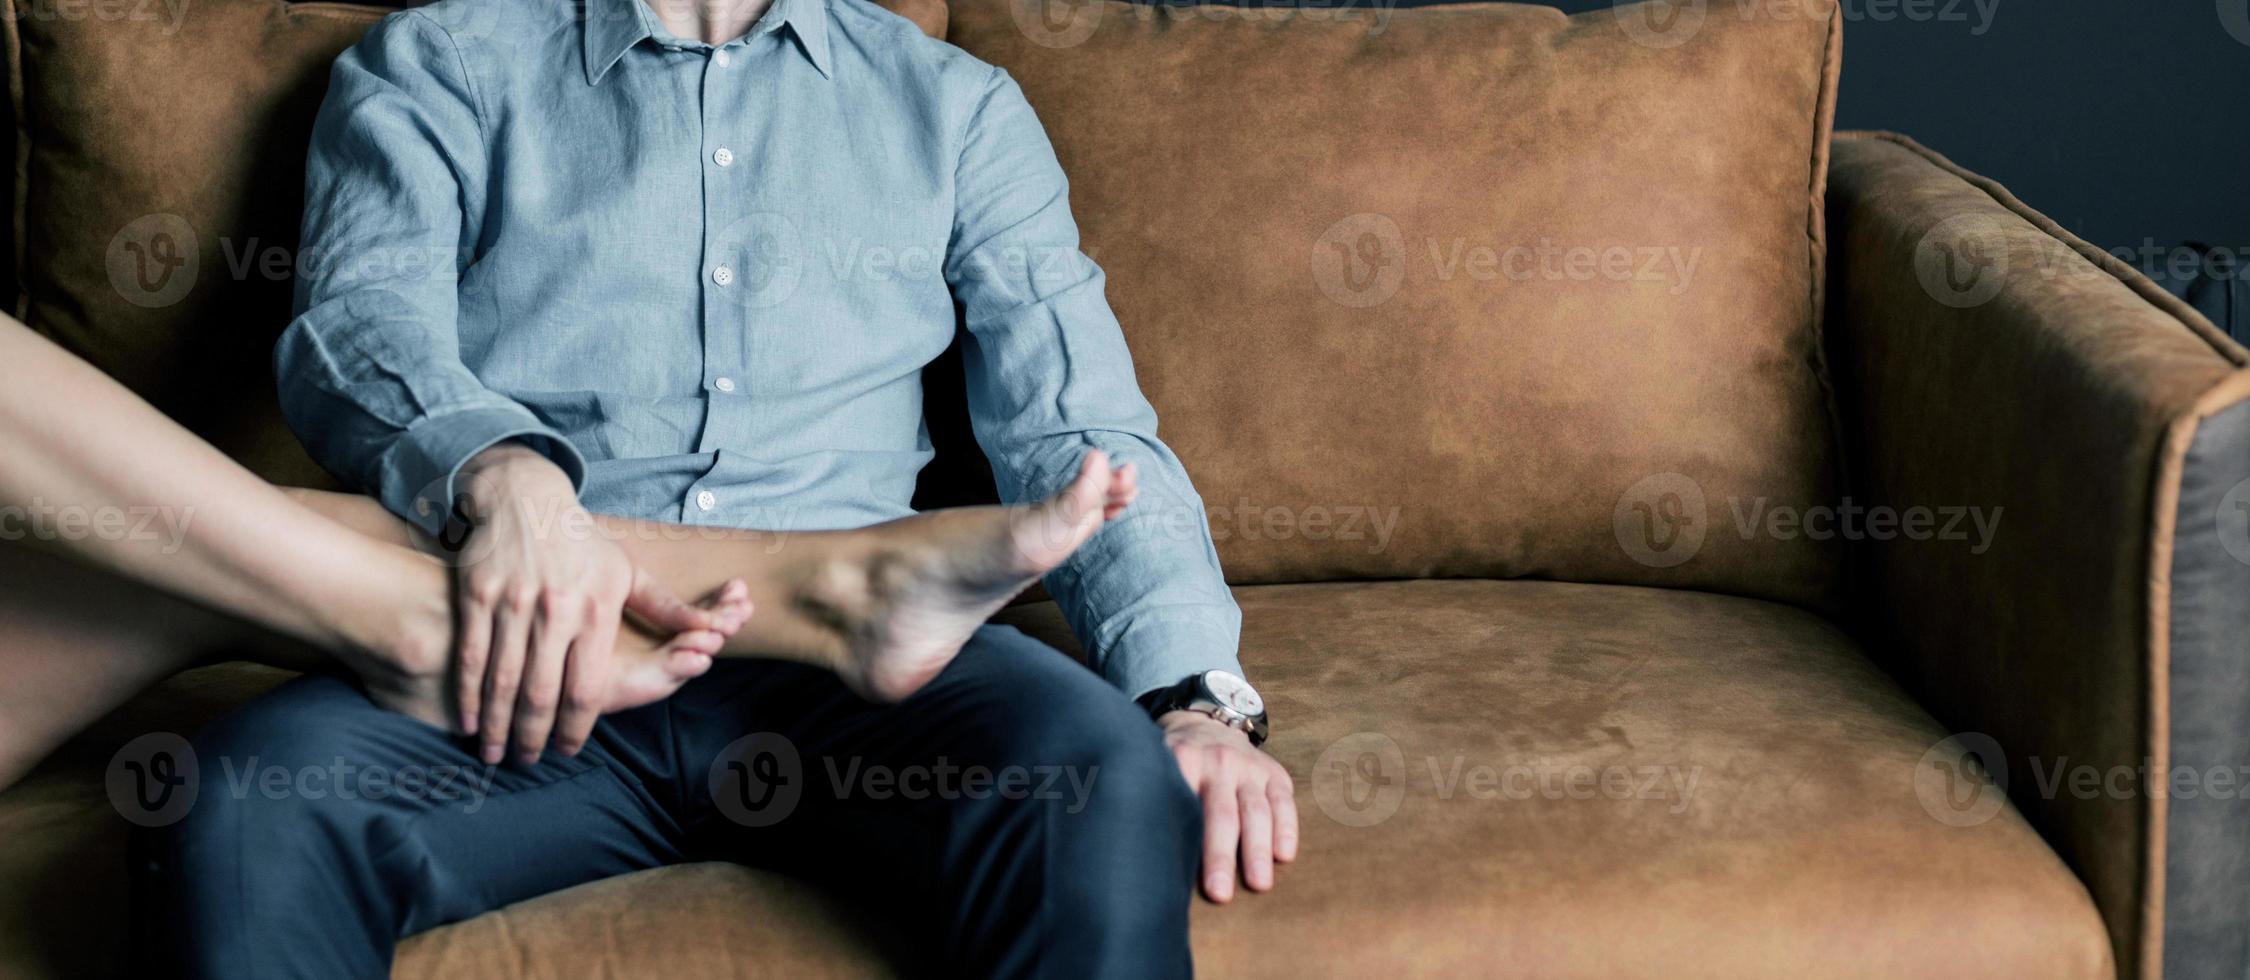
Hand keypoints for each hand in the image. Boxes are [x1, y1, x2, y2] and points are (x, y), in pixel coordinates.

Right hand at [452, 444, 737, 764]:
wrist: (526, 499)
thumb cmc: (583, 544)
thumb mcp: (628, 571)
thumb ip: (666, 609)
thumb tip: (712, 634)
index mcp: (596, 609)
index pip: (586, 685)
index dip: (576, 726)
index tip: (569, 749)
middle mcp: (556, 608)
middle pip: (542, 692)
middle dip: (534, 735)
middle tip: (529, 760)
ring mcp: (514, 601)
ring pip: (503, 680)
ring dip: (498, 724)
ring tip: (496, 752)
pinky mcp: (479, 594)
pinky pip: (473, 655)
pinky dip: (469, 694)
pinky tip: (470, 720)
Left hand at [1160, 710, 1297, 901]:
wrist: (1205, 724)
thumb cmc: (1175, 760)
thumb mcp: (1157, 766)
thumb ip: (1156, 797)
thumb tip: (1145, 850)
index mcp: (1184, 760)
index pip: (1185, 804)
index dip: (1185, 839)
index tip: (1180, 873)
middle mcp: (1219, 761)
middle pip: (1222, 814)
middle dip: (1221, 855)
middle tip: (1220, 894)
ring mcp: (1249, 766)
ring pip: (1256, 810)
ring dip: (1258, 849)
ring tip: (1259, 884)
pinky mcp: (1274, 773)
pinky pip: (1283, 802)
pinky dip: (1286, 829)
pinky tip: (1284, 856)